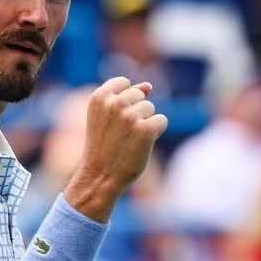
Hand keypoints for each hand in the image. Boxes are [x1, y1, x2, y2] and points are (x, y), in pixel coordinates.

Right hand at [65, 77, 167, 221]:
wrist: (100, 176)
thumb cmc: (103, 147)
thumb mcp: (106, 118)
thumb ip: (124, 97)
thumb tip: (149, 85)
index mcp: (99, 97)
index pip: (124, 83)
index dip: (124, 101)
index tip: (113, 121)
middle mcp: (114, 103)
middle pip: (140, 95)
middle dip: (136, 112)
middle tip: (120, 134)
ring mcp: (130, 116)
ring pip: (150, 108)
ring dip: (145, 123)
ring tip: (128, 141)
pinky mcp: (146, 129)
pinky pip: (161, 121)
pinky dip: (155, 133)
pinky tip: (141, 145)